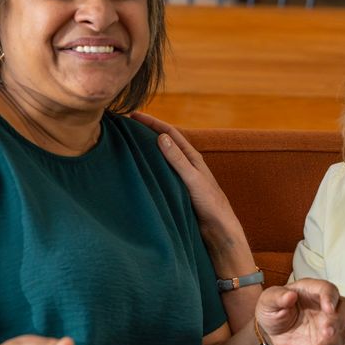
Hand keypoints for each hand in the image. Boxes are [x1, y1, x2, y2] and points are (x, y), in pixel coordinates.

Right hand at [132, 111, 255, 271]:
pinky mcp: (178, 190)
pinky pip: (160, 173)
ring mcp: (182, 177)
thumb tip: (161, 137)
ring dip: (147, 149)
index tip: (133, 114)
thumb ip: (178, 160)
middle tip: (126, 125)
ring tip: (128, 144)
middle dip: (147, 132)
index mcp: (192, 158)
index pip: (170, 133)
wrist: (218, 229)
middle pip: (164, 142)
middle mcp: (187, 164)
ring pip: (161, 158)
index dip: (152, 122)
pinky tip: (138, 170)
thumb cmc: (210, 204)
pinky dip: (149, 167)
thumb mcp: (193, 180)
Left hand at [255, 280, 344, 344]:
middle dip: (338, 321)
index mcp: (313, 291)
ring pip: (342, 334)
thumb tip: (289, 296)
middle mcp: (326, 307)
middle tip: (326, 332)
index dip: (331, 298)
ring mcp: (331, 325)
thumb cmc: (273, 309)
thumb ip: (277, 297)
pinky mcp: (329, 343)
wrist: (273, 333)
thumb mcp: (268, 301)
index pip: (328, 289)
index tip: (328, 308)